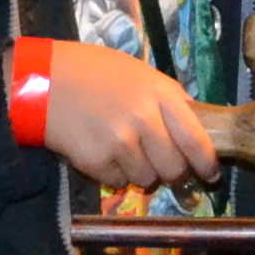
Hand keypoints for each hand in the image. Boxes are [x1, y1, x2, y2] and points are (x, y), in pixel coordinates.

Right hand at [31, 38, 227, 185]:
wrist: (43, 80)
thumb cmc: (95, 71)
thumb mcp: (140, 73)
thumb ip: (168, 98)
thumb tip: (196, 124)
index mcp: (160, 94)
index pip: (196, 139)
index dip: (207, 163)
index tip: (210, 175)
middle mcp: (144, 119)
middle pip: (174, 168)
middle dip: (174, 174)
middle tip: (166, 170)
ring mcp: (119, 142)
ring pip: (147, 179)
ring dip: (142, 173)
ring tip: (126, 152)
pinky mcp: (95, 160)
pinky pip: (118, 183)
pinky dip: (115, 175)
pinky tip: (103, 153)